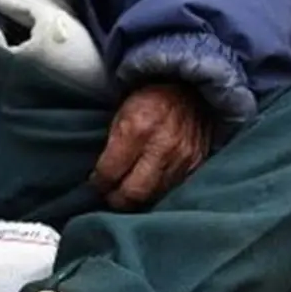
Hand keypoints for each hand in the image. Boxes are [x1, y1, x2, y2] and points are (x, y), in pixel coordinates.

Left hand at [91, 83, 211, 209]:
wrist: (192, 91)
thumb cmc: (150, 100)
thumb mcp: (122, 114)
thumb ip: (112, 147)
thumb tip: (100, 178)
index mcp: (137, 130)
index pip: (110, 172)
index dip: (97, 184)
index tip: (94, 186)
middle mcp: (162, 148)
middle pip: (133, 193)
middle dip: (116, 200)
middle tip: (109, 197)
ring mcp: (182, 159)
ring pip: (153, 197)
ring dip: (137, 200)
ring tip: (126, 193)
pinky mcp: (196, 166)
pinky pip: (170, 190)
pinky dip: (156, 193)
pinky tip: (148, 187)